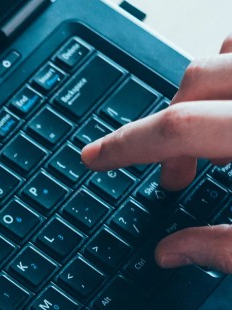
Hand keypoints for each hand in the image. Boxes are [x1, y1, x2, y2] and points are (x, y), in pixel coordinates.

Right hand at [81, 33, 231, 272]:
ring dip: (203, 89)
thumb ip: (225, 248)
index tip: (94, 158)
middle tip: (179, 176)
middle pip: (193, 84)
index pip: (177, 128)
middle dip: (167, 128)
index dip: (125, 145)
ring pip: (224, 52)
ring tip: (214, 133)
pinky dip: (230, 69)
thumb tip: (172, 254)